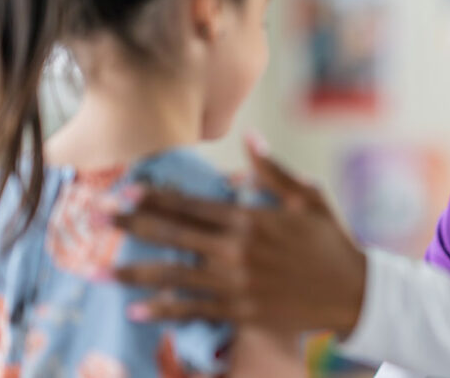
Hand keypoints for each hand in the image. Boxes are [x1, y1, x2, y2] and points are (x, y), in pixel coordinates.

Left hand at [114, 135, 366, 336]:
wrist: (352, 292)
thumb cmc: (330, 241)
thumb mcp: (306, 198)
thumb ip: (272, 171)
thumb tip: (250, 138)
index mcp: (249, 219)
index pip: (192, 205)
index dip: (155, 197)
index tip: (125, 191)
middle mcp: (235, 251)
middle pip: (173, 235)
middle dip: (132, 225)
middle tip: (97, 219)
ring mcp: (235, 284)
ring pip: (174, 275)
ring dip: (136, 272)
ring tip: (103, 271)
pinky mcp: (240, 311)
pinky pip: (193, 310)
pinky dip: (163, 310)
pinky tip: (137, 310)